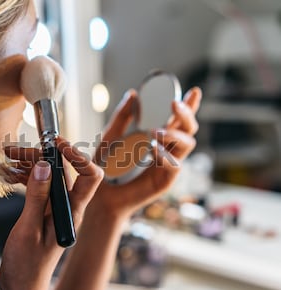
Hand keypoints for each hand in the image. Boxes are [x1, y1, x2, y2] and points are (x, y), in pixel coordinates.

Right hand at [0, 139, 102, 289]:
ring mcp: (56, 208)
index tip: (56, 143)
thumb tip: (45, 165)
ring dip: (29, 165)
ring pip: (48, 176)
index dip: (78, 156)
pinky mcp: (44, 210)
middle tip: (13, 152)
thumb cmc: (27, 265)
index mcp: (72, 212)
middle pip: (62, 171)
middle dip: (40, 157)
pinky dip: (24, 178)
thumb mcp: (29, 229)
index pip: (90, 176)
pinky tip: (8, 176)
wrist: (21, 285)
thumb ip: (37, 197)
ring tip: (7, 161)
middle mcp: (67, 208)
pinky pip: (38, 186)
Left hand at [90, 87, 201, 220]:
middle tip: (174, 104)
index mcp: (158, 138)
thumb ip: (122, 117)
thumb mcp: (111, 137)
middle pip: (189, 130)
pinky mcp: (164, 181)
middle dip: (186, 114)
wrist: (99, 194)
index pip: (178, 120)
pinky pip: (174, 165)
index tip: (194, 91)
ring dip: (174, 134)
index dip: (189, 106)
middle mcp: (167, 150)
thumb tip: (133, 93)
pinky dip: (165, 155)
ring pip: (187, 145)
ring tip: (155, 131)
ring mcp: (168, 166)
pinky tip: (152, 149)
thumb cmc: (106, 166)